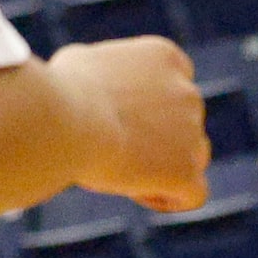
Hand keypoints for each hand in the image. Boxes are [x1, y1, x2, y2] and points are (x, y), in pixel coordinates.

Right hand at [47, 38, 208, 211]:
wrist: (67, 121)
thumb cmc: (63, 90)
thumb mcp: (83, 64)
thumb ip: (110, 77)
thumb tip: (103, 89)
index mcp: (167, 58)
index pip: (176, 88)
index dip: (155, 109)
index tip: (125, 122)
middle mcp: (188, 92)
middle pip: (185, 125)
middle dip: (158, 140)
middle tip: (116, 147)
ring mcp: (192, 133)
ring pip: (193, 158)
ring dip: (165, 168)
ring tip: (123, 171)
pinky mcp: (188, 172)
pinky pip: (194, 194)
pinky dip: (172, 199)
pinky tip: (139, 192)